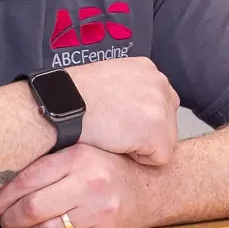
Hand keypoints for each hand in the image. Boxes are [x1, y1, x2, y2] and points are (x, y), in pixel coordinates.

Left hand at [0, 144, 158, 227]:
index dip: (1, 196)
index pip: (28, 179)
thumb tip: (2, 175)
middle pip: (32, 207)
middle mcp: (89, 183)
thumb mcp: (82, 151)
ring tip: (18, 225)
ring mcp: (97, 211)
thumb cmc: (109, 168)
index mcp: (78, 157)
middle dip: (8, 216)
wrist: (150, 188)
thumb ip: (49, 161)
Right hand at [64, 56, 180, 165]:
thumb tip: (135, 109)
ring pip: (165, 141)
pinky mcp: (157, 130)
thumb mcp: (107, 80)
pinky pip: (159, 158)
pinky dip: (139, 159)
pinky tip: (116, 145)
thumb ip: (129, 89)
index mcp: (146, 68)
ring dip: (142, 146)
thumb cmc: (73, 97)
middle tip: (116, 131)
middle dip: (146, 133)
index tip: (120, 121)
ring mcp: (160, 105)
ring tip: (114, 136)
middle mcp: (158, 82)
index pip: (161, 102)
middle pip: (168, 122)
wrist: (60, 105)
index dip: (141, 120)